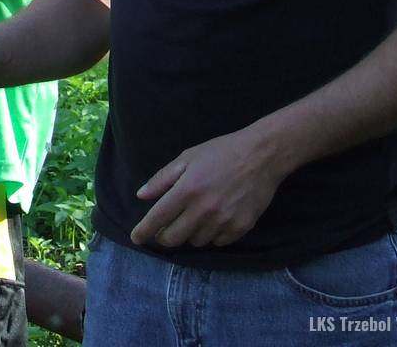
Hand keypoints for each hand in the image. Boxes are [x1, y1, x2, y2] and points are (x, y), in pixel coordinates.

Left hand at [130, 126, 288, 247]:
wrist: (261, 156)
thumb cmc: (220, 153)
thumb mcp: (187, 158)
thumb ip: (162, 179)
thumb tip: (141, 195)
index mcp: (187, 190)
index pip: (158, 217)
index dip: (144, 230)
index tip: (135, 239)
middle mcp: (203, 209)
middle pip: (175, 238)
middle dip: (165, 237)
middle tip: (165, 229)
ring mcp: (223, 220)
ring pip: (197, 241)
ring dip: (190, 234)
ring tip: (194, 218)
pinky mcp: (241, 227)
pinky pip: (219, 242)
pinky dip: (211, 235)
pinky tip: (213, 220)